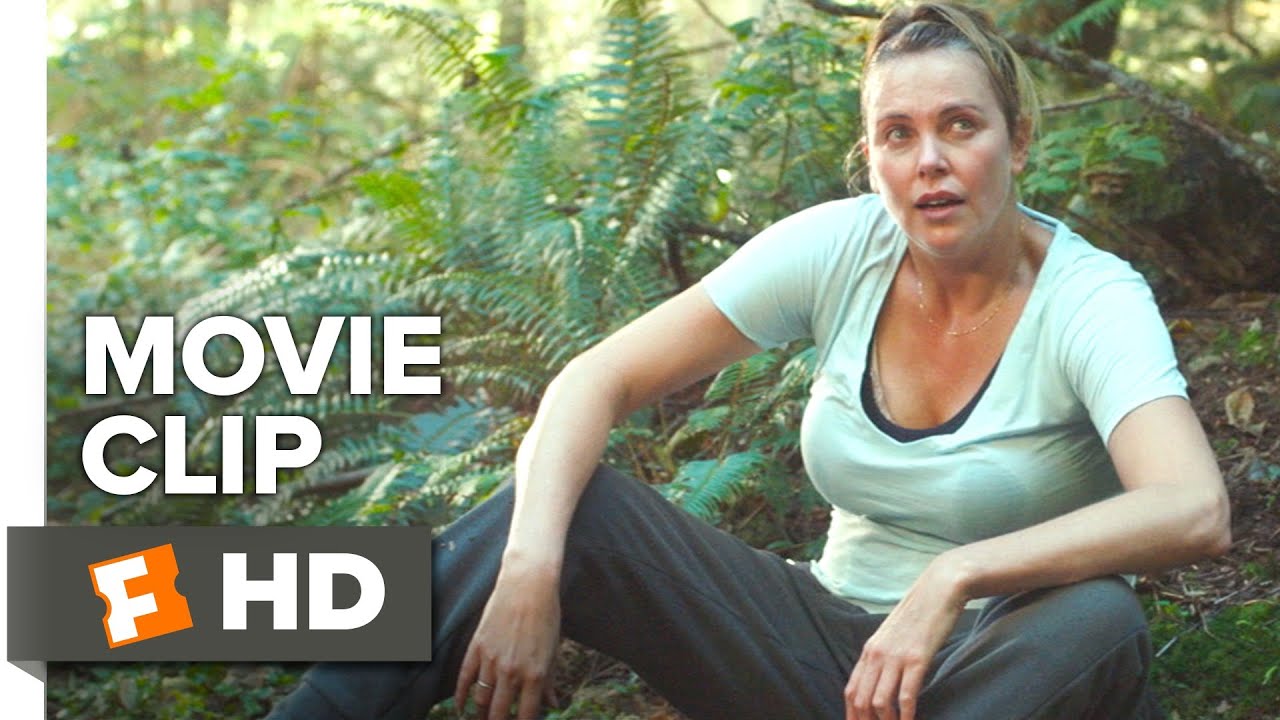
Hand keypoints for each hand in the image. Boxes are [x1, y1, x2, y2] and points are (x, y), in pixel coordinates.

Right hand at [454, 558, 561, 719]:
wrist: (528, 584)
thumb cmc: (547, 614)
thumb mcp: (554, 649)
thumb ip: (551, 680)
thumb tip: (553, 704)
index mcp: (536, 673)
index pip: (526, 714)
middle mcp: (512, 670)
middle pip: (499, 712)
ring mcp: (492, 659)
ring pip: (481, 698)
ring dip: (480, 713)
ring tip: (482, 719)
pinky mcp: (477, 647)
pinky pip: (464, 678)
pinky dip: (460, 696)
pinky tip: (460, 707)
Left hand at [844, 558, 967, 719]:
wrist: (938, 590)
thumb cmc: (919, 614)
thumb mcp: (892, 636)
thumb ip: (884, 657)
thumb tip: (880, 681)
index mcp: (869, 650)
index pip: (851, 690)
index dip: (852, 714)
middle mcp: (877, 654)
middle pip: (861, 699)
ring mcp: (896, 657)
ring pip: (880, 701)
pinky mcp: (917, 658)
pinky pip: (905, 694)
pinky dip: (905, 714)